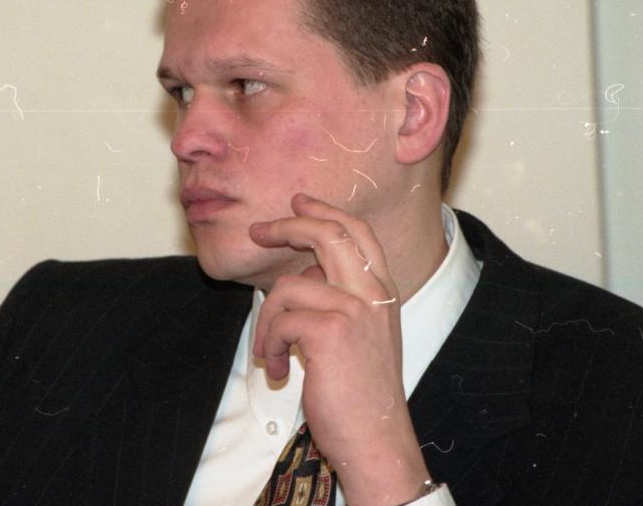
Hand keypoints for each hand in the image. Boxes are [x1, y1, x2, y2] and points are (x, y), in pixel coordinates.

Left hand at [249, 193, 430, 504]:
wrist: (376, 438)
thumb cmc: (361, 395)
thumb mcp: (360, 337)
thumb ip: (340, 301)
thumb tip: (305, 275)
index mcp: (383, 292)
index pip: (358, 233)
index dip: (325, 211)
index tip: (298, 203)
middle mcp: (373, 294)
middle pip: (329, 233)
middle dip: (289, 225)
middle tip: (259, 231)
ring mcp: (354, 309)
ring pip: (288, 286)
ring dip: (266, 322)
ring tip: (270, 354)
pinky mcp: (330, 330)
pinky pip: (280, 319)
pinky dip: (267, 346)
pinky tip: (276, 370)